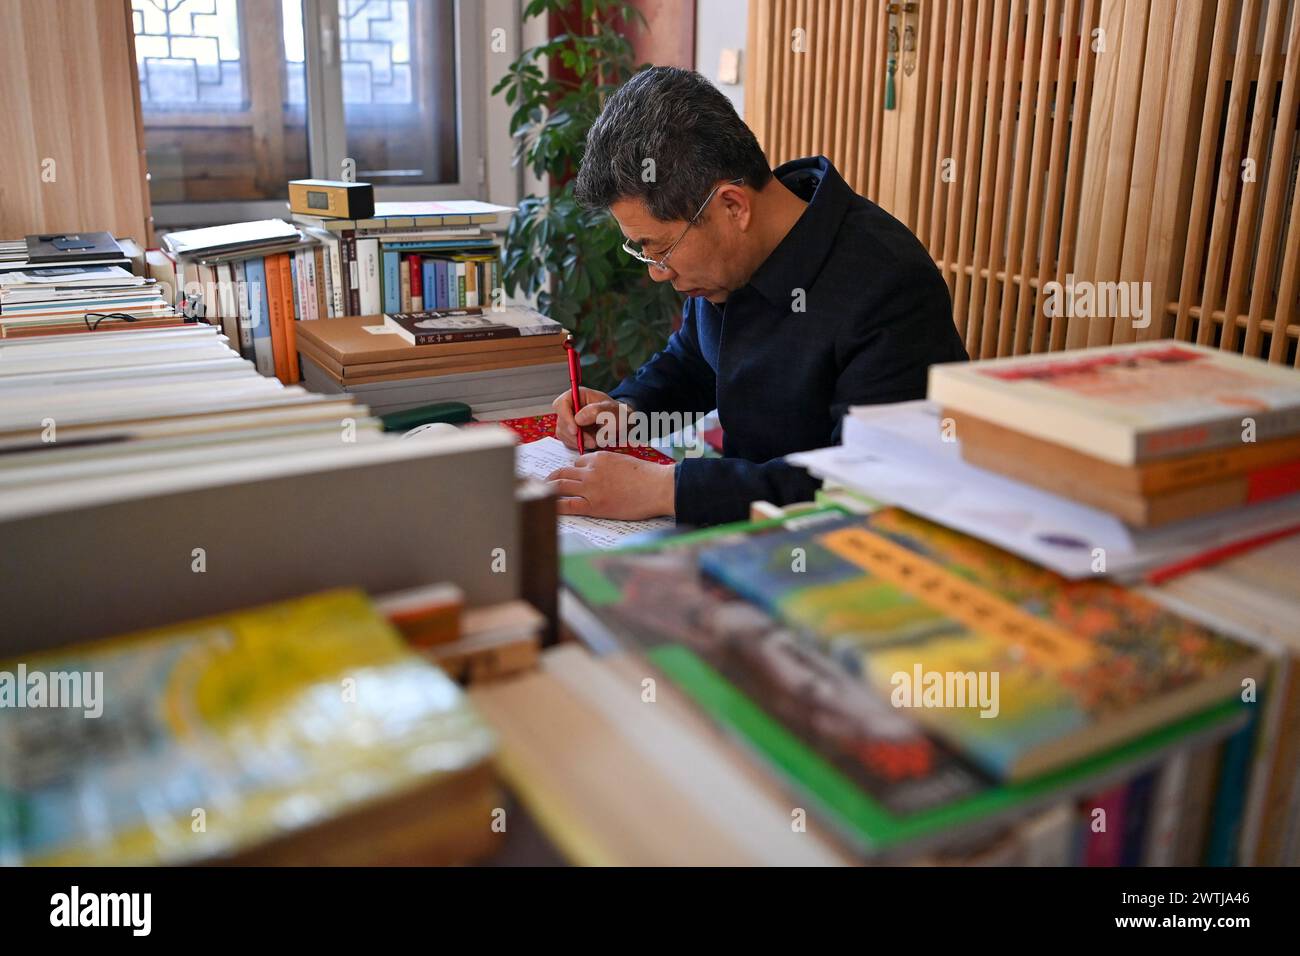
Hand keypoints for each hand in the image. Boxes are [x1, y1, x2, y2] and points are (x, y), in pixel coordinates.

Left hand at [546, 451, 675, 519]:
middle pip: (563, 472)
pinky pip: (567, 505)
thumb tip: (599, 473)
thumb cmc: (647, 476)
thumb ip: (608, 465)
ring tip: (542, 495)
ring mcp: (590, 488)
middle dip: (552, 478)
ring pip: (560, 485)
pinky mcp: (593, 505)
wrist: (658, 487)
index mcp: (599, 457)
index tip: (570, 478)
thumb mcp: (624, 461)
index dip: (573, 471)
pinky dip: (554, 505)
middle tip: (546, 483)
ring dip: (549, 489)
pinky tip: (547, 508)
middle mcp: (591, 470)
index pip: (578, 462)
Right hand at [551, 387, 634, 451]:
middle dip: (575, 434)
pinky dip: (578, 445)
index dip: (565, 417)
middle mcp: (571, 407)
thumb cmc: (619, 414)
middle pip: (561, 421)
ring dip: (578, 441)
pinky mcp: (571, 433)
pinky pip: (568, 441)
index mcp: (579, 396)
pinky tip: (591, 443)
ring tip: (596, 442)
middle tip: (592, 441)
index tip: (575, 430)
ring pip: (564, 433)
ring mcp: (570, 420)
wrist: (623, 425)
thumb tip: (578, 419)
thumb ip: (597, 412)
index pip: (561, 404)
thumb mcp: (613, 411)